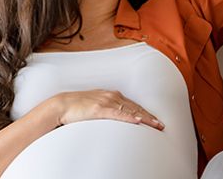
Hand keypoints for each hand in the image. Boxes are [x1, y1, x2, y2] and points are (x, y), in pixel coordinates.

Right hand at [47, 90, 164, 129]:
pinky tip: (137, 121)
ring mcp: (106, 102)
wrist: (61, 105)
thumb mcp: (96, 106)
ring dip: (144, 118)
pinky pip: (118, 114)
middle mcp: (111, 96)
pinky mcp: (99, 109)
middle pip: (135, 107)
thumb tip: (117, 117)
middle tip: (161, 125)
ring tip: (155, 125)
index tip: (155, 120)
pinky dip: (129, 117)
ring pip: (130, 110)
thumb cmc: (77, 107)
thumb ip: (107, 110)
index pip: (133, 105)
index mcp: (111, 95)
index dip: (145, 113)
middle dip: (149, 116)